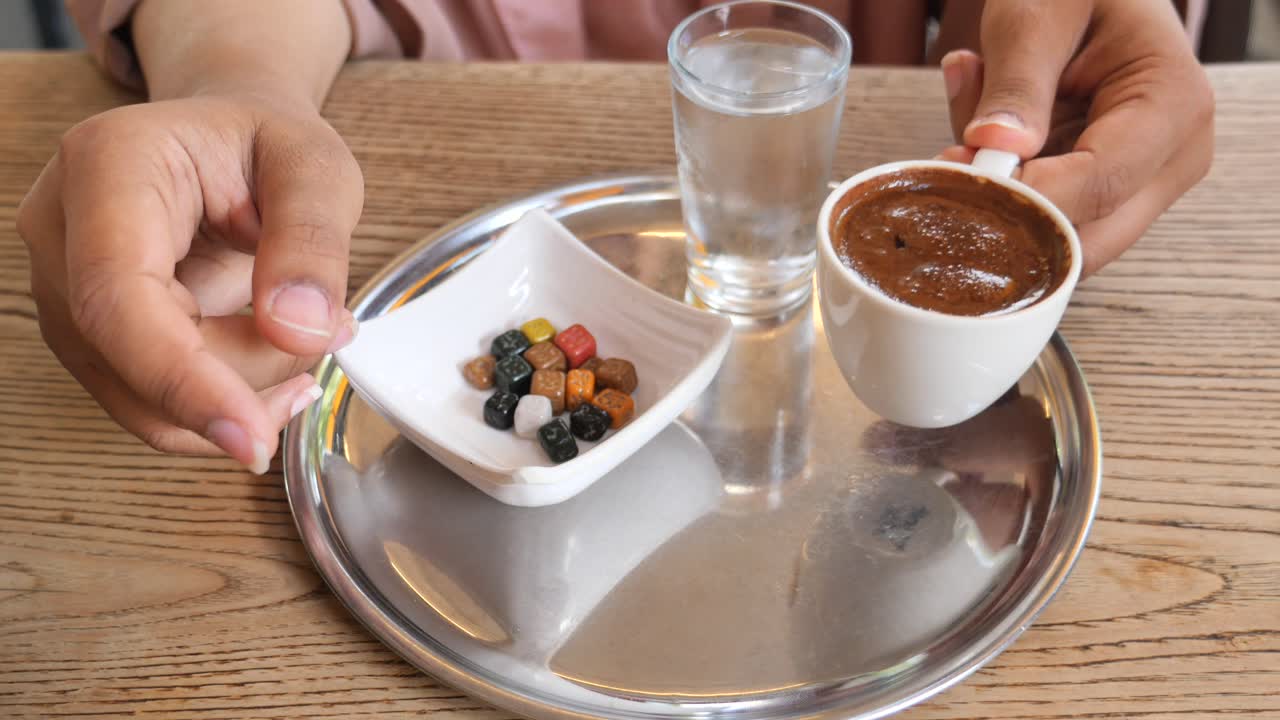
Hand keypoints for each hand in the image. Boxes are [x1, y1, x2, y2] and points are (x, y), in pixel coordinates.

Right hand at [18, 93, 363, 471]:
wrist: (231, 143)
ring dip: (237, 396)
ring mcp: (65, 285)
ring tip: (313, 345)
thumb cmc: (266, 144)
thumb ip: (313, 240)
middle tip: (332, 339)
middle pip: (129, 354)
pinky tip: (278, 369)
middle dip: (241, 379)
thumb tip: (296, 329)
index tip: (251, 436)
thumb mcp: (318, 169)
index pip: (119, 296)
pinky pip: (147, 398)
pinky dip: (220, 402)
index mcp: (109, 166)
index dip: (181, 378)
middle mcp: (62, 228)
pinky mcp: (92, 329)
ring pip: (136, 393)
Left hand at [938, 0, 1213, 275]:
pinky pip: (1040, 218)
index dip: (1026, 196)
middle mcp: (1169, 161)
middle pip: (1085, 241)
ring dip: (999, 194)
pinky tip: (987, 130)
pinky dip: (1000, 184)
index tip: (962, 174)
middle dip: (1009, 212)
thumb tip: (995, 148)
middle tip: (949, 162)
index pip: (1100, 186)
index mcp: (1174, 109)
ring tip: (976, 114)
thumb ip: (1017, 82)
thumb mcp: (1038, 16)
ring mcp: (1138, 186)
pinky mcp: (1098, 196)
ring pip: (1055, 237)